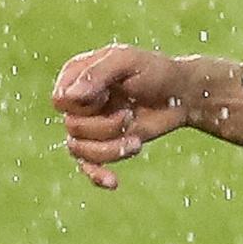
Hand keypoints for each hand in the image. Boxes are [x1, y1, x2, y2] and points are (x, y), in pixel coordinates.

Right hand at [51, 44, 199, 188]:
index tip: (107, 94)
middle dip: (104, 126)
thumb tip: (69, 97)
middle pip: (72, 127)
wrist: (182, 94)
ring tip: (135, 142)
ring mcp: (90, 125)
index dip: (83, 104)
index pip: (60, 101)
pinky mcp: (104, 144)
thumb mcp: (128, 61)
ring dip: (109, 149)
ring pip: (79, 150)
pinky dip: (98, 175)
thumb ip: (97, 74)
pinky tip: (113, 182)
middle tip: (129, 114)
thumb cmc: (156, 71)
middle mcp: (79, 102)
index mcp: (76, 75)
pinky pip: (88, 167)